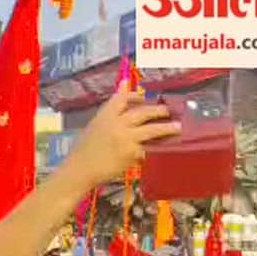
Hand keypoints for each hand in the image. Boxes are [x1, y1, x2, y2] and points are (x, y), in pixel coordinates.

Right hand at [63, 82, 180, 185]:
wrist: (78, 171)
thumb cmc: (82, 151)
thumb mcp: (93, 127)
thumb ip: (110, 111)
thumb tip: (124, 84)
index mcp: (104, 116)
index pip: (122, 98)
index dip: (135, 96)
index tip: (144, 97)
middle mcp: (116, 123)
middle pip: (143, 112)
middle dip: (157, 111)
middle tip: (168, 112)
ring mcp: (125, 138)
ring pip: (152, 129)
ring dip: (167, 128)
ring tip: (177, 128)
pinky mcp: (131, 153)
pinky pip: (148, 149)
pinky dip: (155, 149)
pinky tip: (163, 150)